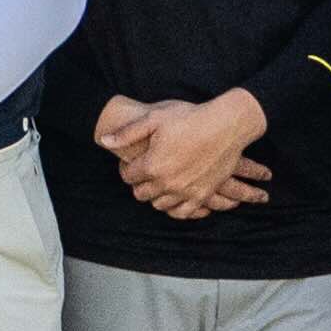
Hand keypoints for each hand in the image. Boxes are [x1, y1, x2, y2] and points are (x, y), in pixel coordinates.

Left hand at [108, 85, 273, 217]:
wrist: (226, 125)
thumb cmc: (189, 118)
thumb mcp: (154, 119)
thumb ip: (127, 133)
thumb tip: (104, 141)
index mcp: (152, 166)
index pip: (128, 177)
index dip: (128, 168)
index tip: (133, 162)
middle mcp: (167, 183)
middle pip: (142, 194)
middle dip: (140, 183)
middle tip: (146, 172)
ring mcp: (185, 192)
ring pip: (161, 205)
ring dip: (157, 196)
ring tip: (161, 182)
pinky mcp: (202, 195)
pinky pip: (184, 213)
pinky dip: (177, 208)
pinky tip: (176, 198)